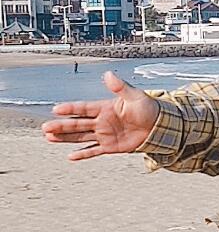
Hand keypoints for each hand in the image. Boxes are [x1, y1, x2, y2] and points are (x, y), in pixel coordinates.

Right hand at [41, 71, 159, 161]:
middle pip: (77, 124)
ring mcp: (104, 135)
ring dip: (65, 138)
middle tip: (45, 128)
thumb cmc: (148, 108)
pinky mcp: (110, 147)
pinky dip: (83, 154)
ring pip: (80, 137)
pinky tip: (70, 157)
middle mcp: (101, 121)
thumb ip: (120, 87)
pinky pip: (94, 151)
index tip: (56, 109)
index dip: (70, 109)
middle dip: (61, 126)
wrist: (159, 126)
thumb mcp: (134, 96)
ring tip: (49, 138)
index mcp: (104, 108)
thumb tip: (109, 74)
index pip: (83, 108)